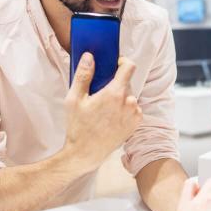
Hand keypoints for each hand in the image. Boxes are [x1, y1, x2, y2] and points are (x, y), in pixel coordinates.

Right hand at [64, 53, 142, 170]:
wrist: (86, 153)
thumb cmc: (78, 127)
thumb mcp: (74, 99)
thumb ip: (83, 75)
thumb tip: (89, 56)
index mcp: (114, 93)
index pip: (129, 67)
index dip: (122, 62)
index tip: (115, 64)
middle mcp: (129, 102)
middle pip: (127, 82)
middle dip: (115, 83)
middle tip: (100, 92)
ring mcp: (134, 114)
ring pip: (130, 96)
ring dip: (120, 97)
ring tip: (104, 108)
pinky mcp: (136, 124)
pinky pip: (133, 108)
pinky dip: (124, 109)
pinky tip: (111, 117)